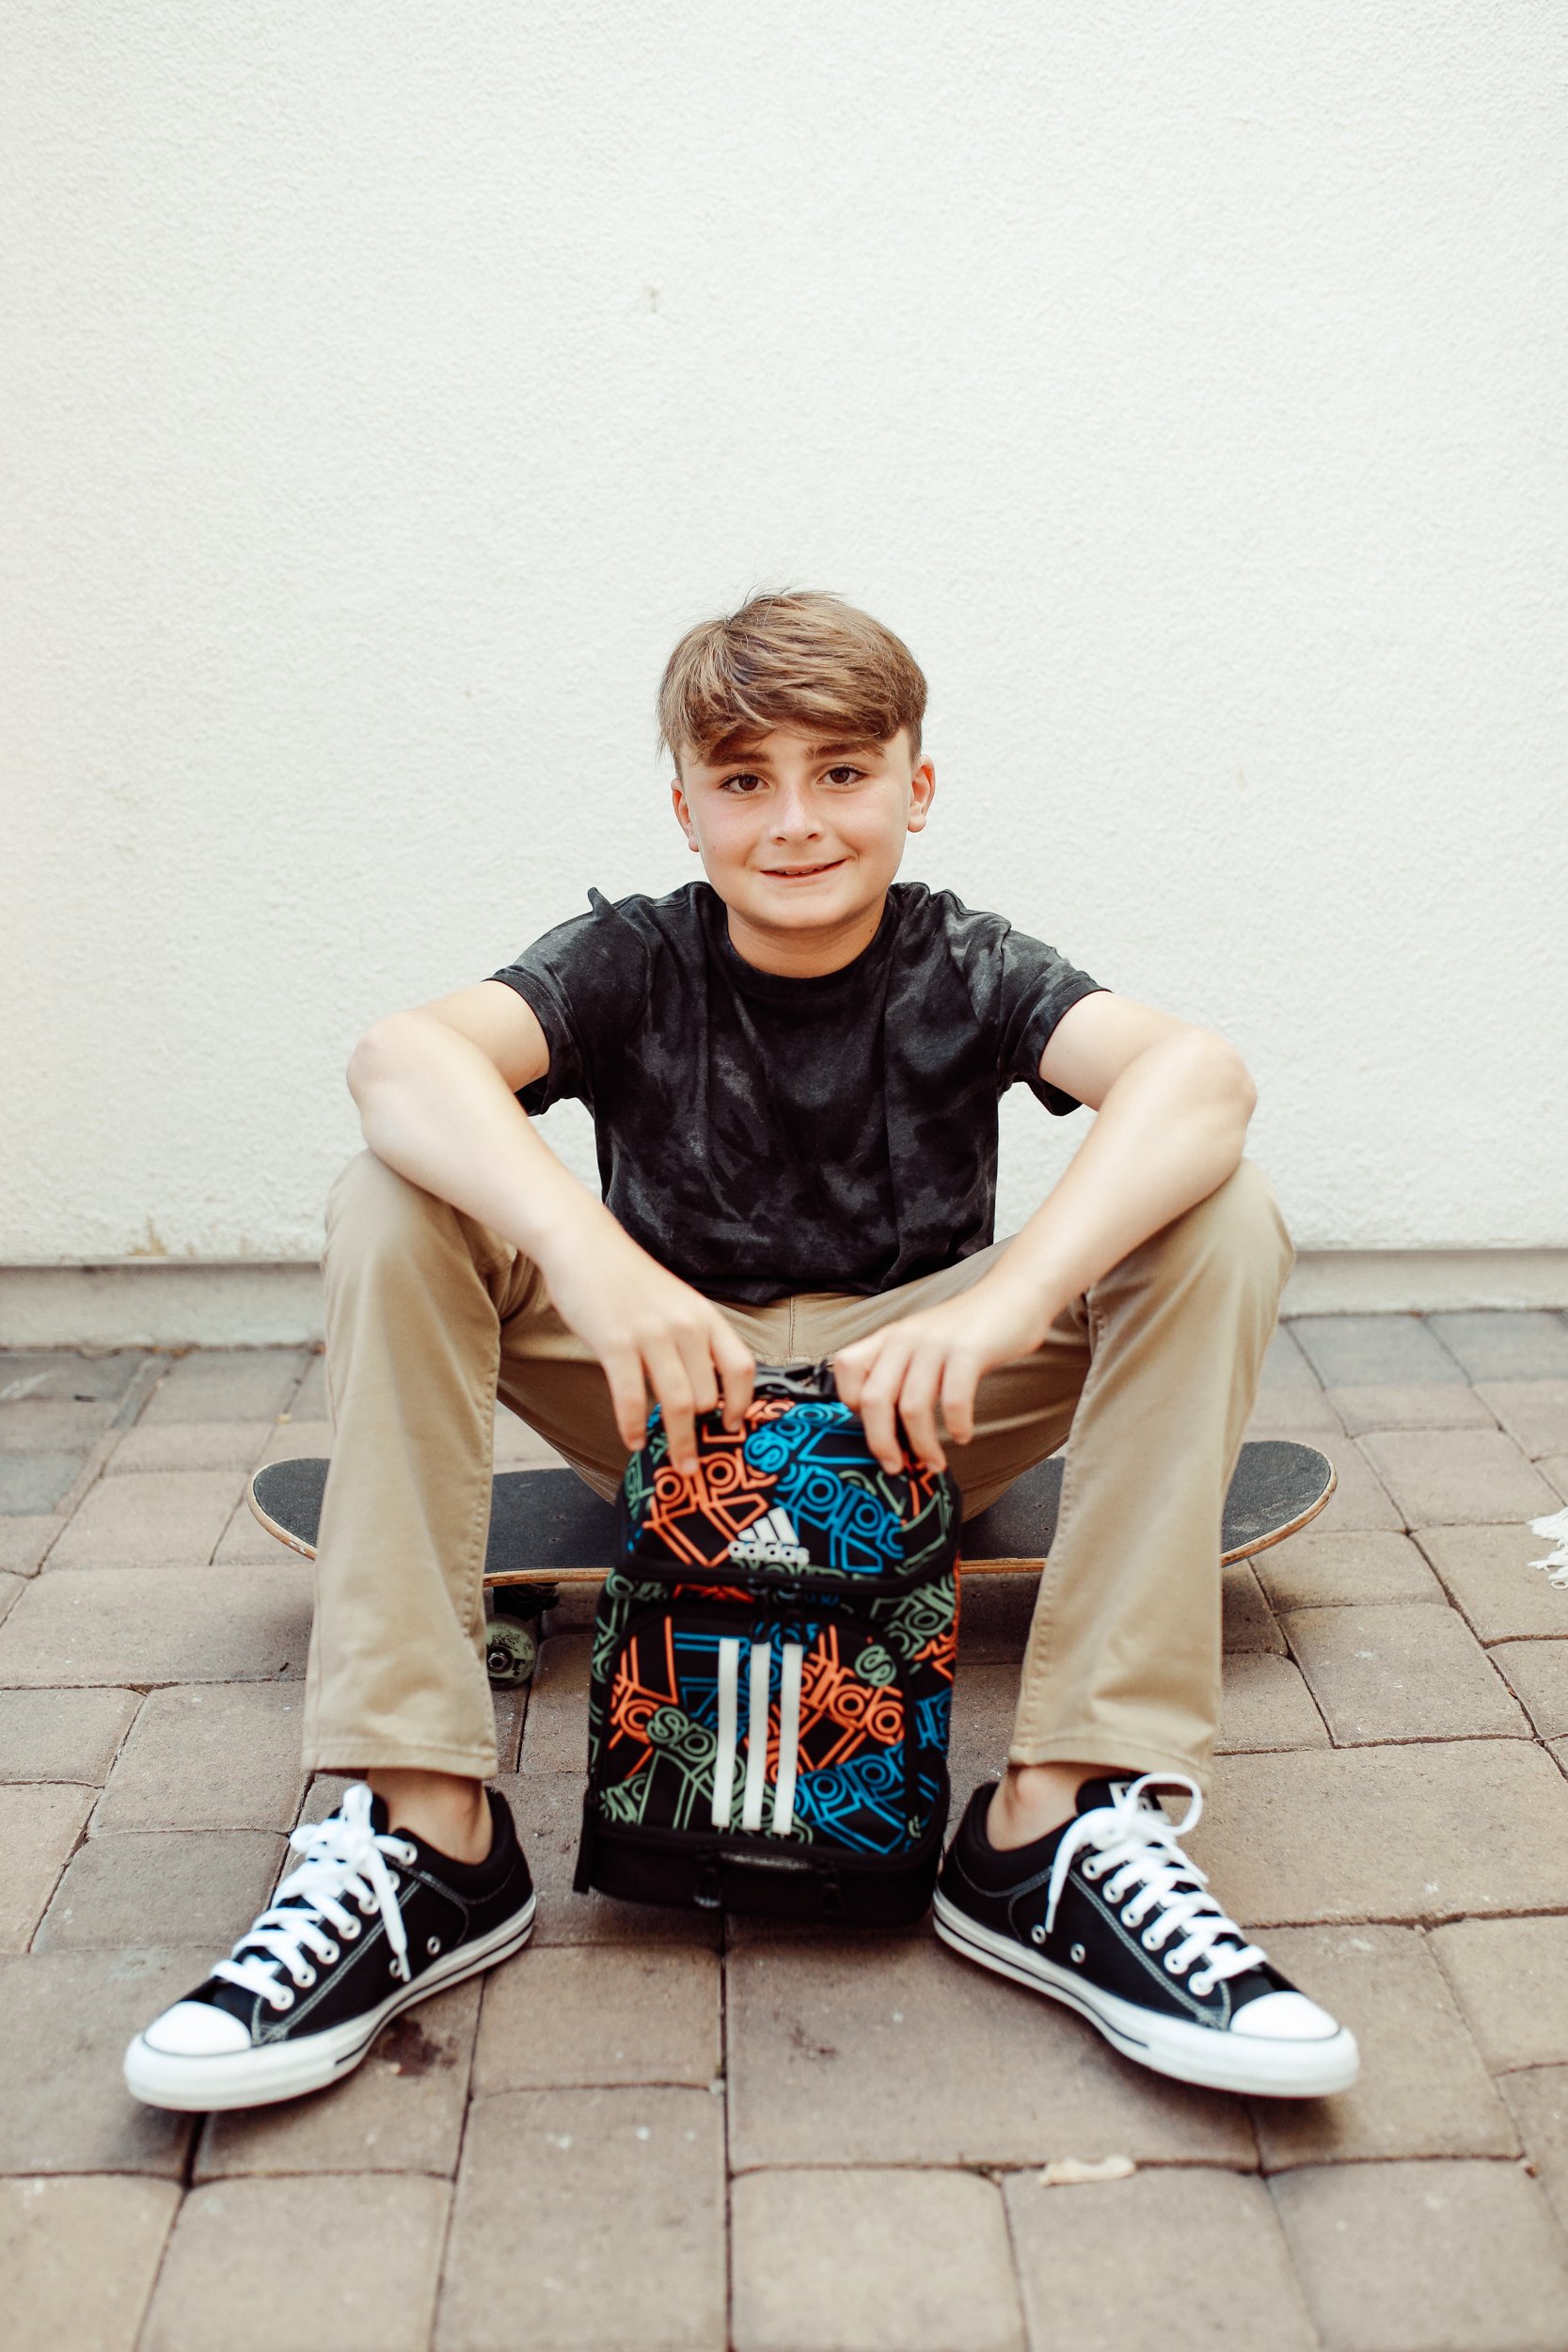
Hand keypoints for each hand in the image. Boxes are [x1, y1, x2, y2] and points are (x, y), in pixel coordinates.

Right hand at [538, 1217, 754, 1473]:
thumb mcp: (676, 1303)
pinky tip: (632, 1441)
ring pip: (678, 1404)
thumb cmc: (629, 1280)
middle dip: (703, 1432)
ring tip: (677, 1464)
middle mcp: (685, 1326)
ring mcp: (652, 1334)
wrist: (584, 1245)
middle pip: (708, 1395)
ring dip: (678, 1442)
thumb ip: (691, 1339)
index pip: (741, 1367)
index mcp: (705, 1316)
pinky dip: (633, 1427)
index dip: (741, 1403)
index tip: (734, 1428)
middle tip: (697, 1457)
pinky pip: (632, 1398)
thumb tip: (701, 1389)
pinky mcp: (616, 1343)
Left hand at [833, 1278, 1055, 1472]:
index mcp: (888, 1337)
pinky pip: (953, 1400)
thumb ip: (902, 1372)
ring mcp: (935, 1344)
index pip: (845, 1368)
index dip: (851, 1404)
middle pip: (873, 1399)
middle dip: (881, 1443)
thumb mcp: (922, 1343)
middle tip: (895, 1468)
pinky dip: (956, 1426)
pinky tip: (963, 1436)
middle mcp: (904, 1338)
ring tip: (935, 1464)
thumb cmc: (966, 1331)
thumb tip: (888, 1428)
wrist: (1014, 1294)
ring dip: (922, 1445)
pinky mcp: (968, 1351)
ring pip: (911, 1407)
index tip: (873, 1427)